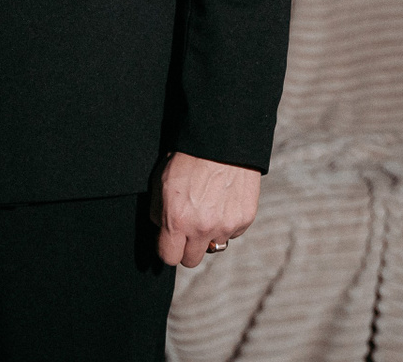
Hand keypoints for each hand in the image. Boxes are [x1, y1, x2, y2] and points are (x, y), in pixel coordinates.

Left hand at [152, 151, 259, 267]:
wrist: (222, 140)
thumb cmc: (187, 157)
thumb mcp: (160, 181)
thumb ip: (158, 212)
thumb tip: (161, 230)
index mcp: (177, 220)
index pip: (169, 258)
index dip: (166, 249)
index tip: (169, 242)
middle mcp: (202, 228)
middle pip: (191, 260)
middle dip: (187, 248)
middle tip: (187, 229)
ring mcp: (226, 226)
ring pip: (214, 246)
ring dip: (208, 235)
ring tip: (207, 209)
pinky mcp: (244, 220)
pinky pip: (232, 233)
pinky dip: (226, 223)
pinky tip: (222, 201)